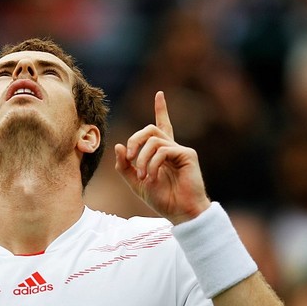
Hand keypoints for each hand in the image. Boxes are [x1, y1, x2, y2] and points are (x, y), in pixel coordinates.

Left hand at [114, 91, 209, 223]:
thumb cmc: (162, 199)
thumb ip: (125, 166)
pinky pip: (163, 150)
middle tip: (129, 157)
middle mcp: (172, 148)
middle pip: (149, 129)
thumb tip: (119, 146)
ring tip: (142, 176)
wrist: (180, 212)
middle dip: (134, 140)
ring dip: (141, 159)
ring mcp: (180, 150)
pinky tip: (152, 177)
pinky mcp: (187, 155)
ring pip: (153, 141)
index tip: (160, 94)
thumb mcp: (135, 183)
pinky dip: (152, 164)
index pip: (161, 126)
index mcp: (161, 152)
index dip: (161, 109)